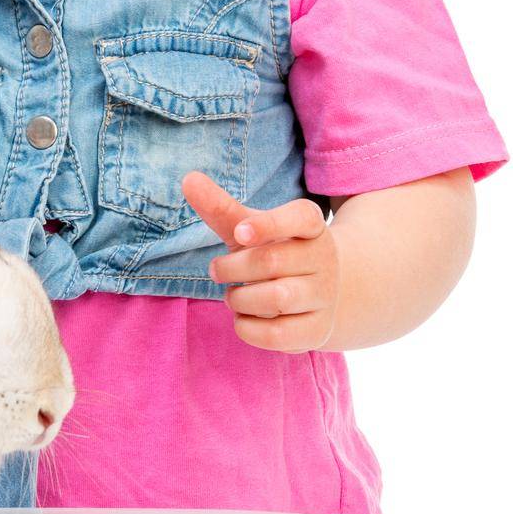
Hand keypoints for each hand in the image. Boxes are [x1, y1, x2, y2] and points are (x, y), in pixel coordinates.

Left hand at [181, 170, 339, 353]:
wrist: (318, 293)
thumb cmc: (273, 252)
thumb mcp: (250, 229)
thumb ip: (221, 207)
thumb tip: (188, 178)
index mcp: (310, 226)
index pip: (299, 218)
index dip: (267, 225)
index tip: (239, 233)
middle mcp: (323, 258)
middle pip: (271, 261)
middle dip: (232, 268)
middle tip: (217, 271)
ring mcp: (324, 295)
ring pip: (276, 299)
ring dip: (240, 299)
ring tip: (232, 296)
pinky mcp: (318, 330)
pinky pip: (278, 334)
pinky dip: (249, 329)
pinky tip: (243, 319)